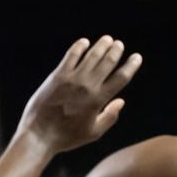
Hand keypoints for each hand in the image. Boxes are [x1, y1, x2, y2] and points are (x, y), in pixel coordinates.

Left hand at [18, 36, 141, 153]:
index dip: (131, 65)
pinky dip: (79, 47)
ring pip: (91, 56)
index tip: (136, 57)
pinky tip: (84, 42)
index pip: (121, 78)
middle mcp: (87, 86)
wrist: (39, 134)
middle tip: (119, 44)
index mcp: (99, 100)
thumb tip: (121, 101)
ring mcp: (71, 79)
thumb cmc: (67, 136)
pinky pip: (70, 56)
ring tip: (107, 39)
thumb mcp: (94, 132)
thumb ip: (110, 116)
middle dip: (115, 51)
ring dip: (101, 45)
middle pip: (107, 62)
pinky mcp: (57, 76)